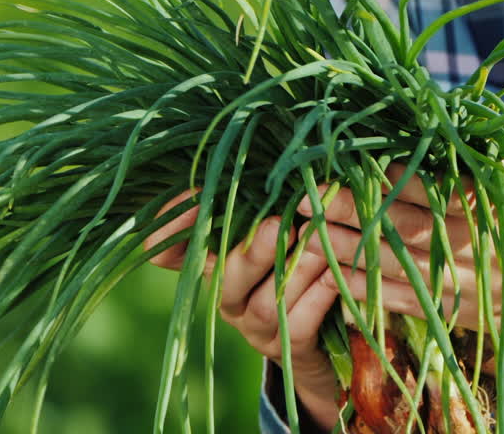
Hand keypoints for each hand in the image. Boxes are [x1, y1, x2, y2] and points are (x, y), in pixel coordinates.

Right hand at [145, 191, 344, 429]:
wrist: (332, 326)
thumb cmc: (298, 256)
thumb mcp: (275, 228)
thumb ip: (260, 202)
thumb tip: (258, 155)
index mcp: (214, 262)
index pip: (170, 251)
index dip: (171, 228)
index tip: (192, 196)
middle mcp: (228, 296)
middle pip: (225, 278)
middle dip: (253, 251)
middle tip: (281, 225)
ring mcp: (255, 327)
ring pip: (264, 304)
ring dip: (293, 272)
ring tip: (319, 245)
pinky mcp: (287, 348)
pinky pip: (296, 326)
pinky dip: (317, 299)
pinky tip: (334, 276)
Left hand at [298, 163, 503, 368]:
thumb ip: (473, 146)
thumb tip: (412, 97)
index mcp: (501, 199)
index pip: (430, 183)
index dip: (381, 173)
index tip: (337, 156)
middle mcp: (488, 244)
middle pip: (406, 226)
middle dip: (350, 211)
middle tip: (304, 194)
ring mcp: (476, 286)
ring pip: (399, 268)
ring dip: (347, 252)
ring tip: (302, 232)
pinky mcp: (464, 317)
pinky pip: (407, 305)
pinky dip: (367, 292)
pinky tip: (330, 276)